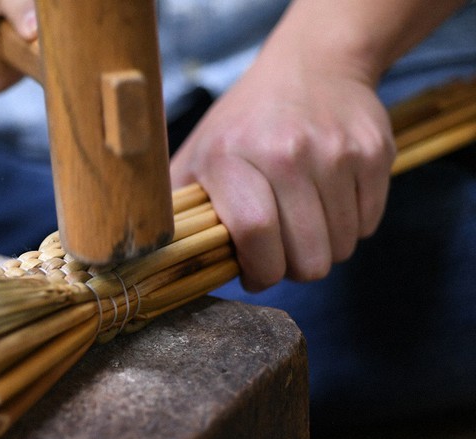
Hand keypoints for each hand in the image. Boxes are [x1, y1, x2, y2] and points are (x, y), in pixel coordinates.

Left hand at [171, 47, 394, 291]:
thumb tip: (165, 261)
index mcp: (229, 156)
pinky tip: (329, 201)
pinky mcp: (373, 152)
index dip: (259, 271)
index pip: (255, 235)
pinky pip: (368, 224)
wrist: (312, 65)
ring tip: (303, 221)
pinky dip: (350, 225)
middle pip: (307, 256)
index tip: (256, 274)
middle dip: (293, 268)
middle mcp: (285, 151)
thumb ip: (179, 207)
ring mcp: (335, 151)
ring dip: (323, 247)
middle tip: (282, 250)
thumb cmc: (244, 123)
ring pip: (341, 247)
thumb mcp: (198, 154)